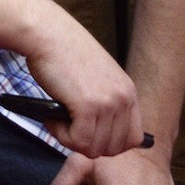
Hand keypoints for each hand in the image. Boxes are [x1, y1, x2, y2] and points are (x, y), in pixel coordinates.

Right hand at [23, 6, 144, 159]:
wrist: (50, 35)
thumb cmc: (67, 57)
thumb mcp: (99, 80)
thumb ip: (108, 105)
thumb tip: (104, 139)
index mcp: (129, 92)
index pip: (133, 138)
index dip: (109, 144)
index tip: (89, 135)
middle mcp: (124, 98)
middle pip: (113, 149)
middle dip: (87, 145)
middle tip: (69, 127)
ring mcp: (108, 103)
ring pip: (94, 148)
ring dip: (71, 140)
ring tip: (59, 119)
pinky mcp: (89, 107)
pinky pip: (78, 142)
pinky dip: (61, 135)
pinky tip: (53, 117)